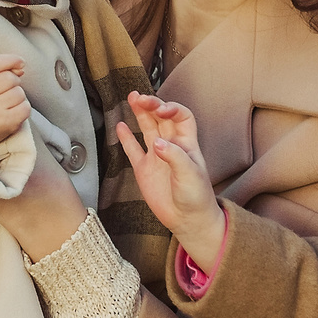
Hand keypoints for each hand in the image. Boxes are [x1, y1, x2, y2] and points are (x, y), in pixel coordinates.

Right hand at [0, 51, 29, 158]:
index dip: (11, 60)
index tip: (20, 63)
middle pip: (10, 78)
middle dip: (13, 83)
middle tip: (3, 92)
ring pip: (19, 93)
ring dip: (17, 98)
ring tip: (5, 104)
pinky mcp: (4, 123)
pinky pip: (25, 108)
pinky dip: (22, 110)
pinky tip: (11, 113)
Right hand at [115, 96, 221, 261]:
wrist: (188, 220)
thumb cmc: (197, 197)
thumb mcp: (190, 175)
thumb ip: (174, 157)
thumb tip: (157, 143)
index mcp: (187, 143)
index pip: (181, 116)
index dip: (172, 109)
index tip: (161, 109)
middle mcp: (171, 146)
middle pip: (161, 118)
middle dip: (151, 105)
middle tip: (139, 97)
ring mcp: (156, 157)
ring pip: (147, 128)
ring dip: (140, 114)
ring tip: (131, 99)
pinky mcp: (144, 170)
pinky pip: (133, 150)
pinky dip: (126, 138)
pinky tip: (120, 126)